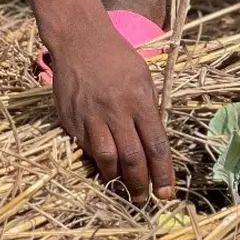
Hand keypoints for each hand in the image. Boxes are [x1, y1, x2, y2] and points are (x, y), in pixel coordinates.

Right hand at [50, 29, 175, 201]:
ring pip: (106, 159)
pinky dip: (97, 163)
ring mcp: (91, 118)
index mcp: (139, 100)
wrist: (79, 40)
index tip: (168, 192)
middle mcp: (116, 112)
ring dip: (117, 179)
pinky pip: (86, 149)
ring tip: (125, 189)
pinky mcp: (71, 122)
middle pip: (132, 158)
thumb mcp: (143, 77)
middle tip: (145, 199)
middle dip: (141, 184)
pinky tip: (104, 169)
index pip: (156, 144)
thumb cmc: (117, 56)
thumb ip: (148, 108)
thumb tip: (153, 140)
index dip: (163, 172)